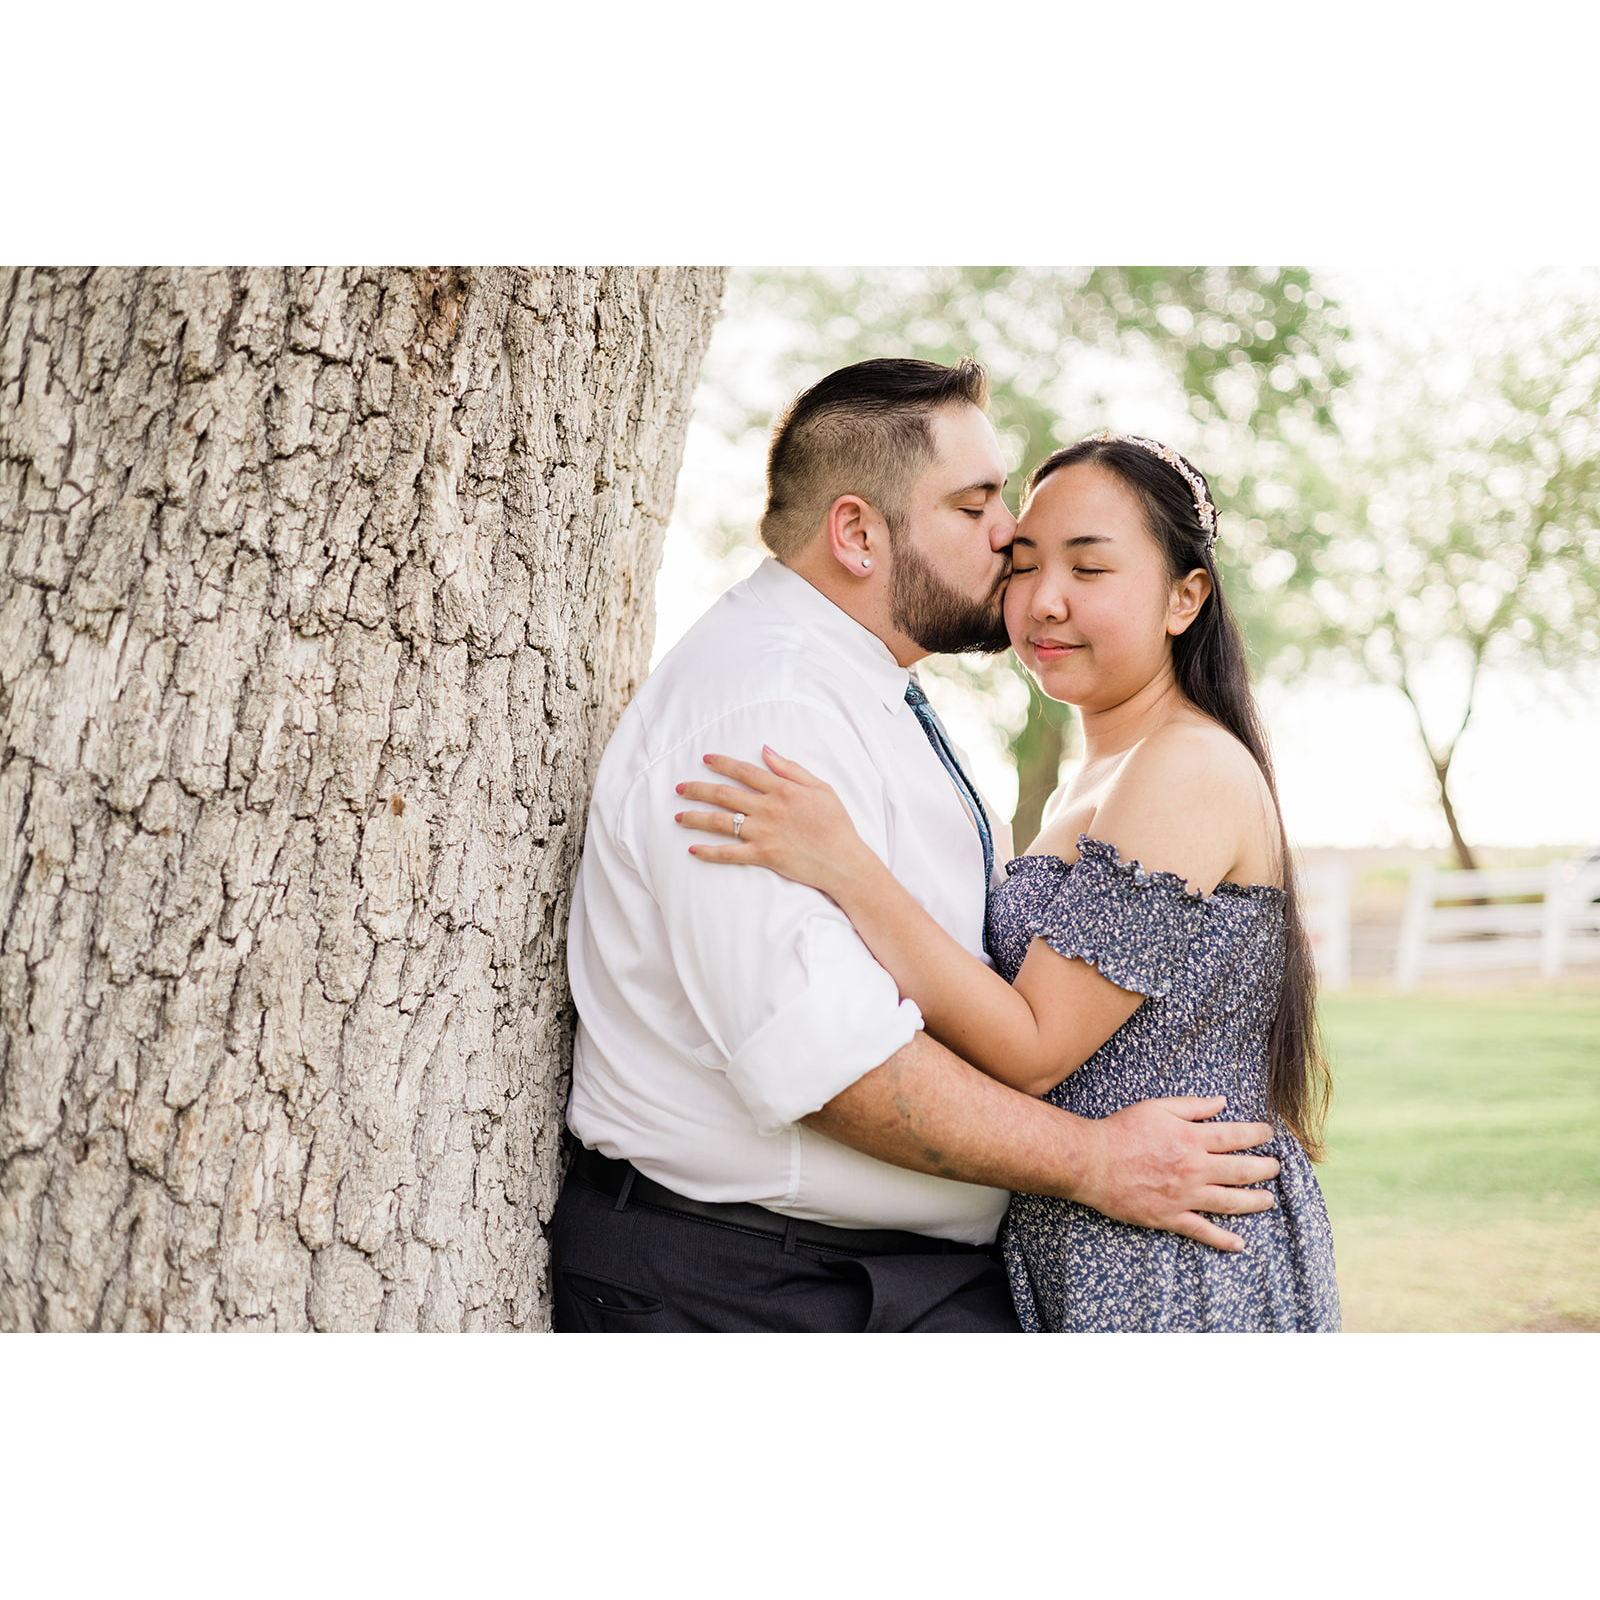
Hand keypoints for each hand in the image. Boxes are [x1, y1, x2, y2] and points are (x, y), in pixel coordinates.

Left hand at [674, 748, 870, 898]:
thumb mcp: (820, 788)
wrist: (844, 860)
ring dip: (696, 818)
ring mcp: (764, 832)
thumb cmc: (836, 823)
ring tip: (678, 816)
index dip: (722, 764)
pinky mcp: (763, 855)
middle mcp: (768, 808)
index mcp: (782, 789)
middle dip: (698, 789)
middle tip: (679, 788)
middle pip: (724, 794)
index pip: (744, 771)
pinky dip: (710, 852)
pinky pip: (730, 854)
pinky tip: (693, 849)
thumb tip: (766, 750)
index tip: (705, 760)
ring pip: (721, 822)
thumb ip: (791, 769)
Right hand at [1070, 1096, 1279, 1251]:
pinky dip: (1223, 1239)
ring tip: (1269, 1200)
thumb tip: (1222, 1103)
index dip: (1257, 1134)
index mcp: (1191, 1139)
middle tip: (1276, 1167)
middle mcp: (1194, 1169)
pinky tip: (1239, 1243)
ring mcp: (1183, 1196)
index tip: (1269, 1134)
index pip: (1235, 1136)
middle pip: (1241, 1170)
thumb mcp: (1157, 1107)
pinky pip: (1202, 1231)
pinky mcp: (1169, 1217)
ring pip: (1230, 1202)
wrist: (1092, 1162)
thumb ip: (1193, 1106)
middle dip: (1264, 1168)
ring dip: (1254, 1201)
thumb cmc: (1122, 1131)